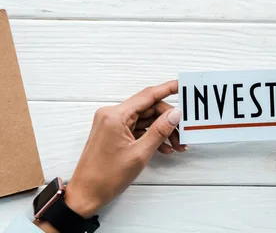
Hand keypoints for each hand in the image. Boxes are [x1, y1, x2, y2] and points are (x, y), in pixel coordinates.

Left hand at [65, 81, 184, 217]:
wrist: (85, 195)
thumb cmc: (105, 177)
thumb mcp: (139, 154)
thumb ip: (160, 131)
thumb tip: (175, 114)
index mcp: (115, 116)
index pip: (147, 95)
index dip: (167, 89)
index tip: (182, 85)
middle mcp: (112, 115)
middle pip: (149, 108)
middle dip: (168, 120)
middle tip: (183, 133)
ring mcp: (112, 124)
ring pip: (146, 119)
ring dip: (162, 131)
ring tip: (176, 145)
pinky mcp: (114, 133)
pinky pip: (138, 128)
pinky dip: (151, 136)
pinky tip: (164, 148)